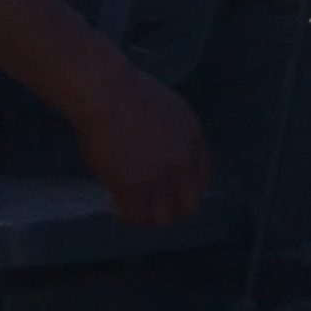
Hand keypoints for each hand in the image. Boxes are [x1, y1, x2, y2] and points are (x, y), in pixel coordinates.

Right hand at [68, 60, 215, 230]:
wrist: (107, 93)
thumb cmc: (130, 92)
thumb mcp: (170, 109)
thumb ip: (175, 135)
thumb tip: (166, 152)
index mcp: (195, 140)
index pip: (204, 180)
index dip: (187, 191)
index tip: (172, 193)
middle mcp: (182, 163)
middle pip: (188, 206)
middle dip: (172, 212)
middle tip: (152, 209)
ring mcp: (158, 178)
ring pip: (161, 218)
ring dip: (146, 218)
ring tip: (131, 208)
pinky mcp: (131, 187)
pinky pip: (133, 217)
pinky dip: (125, 216)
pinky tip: (114, 205)